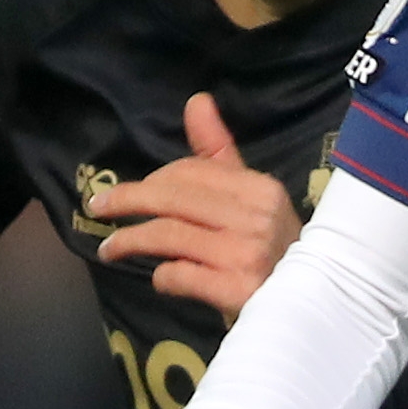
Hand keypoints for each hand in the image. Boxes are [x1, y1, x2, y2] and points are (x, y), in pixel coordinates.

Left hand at [92, 94, 304, 316]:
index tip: (132, 195)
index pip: (191, 172)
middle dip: (127, 200)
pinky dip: (162, 276)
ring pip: (169, 235)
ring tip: (110, 249)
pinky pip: (180, 274)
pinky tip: (160, 278)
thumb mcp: (252, 199)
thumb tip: (196, 100)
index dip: (153, 181)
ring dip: (130, 241)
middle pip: (173, 199)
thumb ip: (220, 153)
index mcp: (260, 189)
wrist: (310, 308)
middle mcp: (256, 218)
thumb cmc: (274, 252)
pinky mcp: (238, 292)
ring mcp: (248, 255)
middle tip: (98, 209)